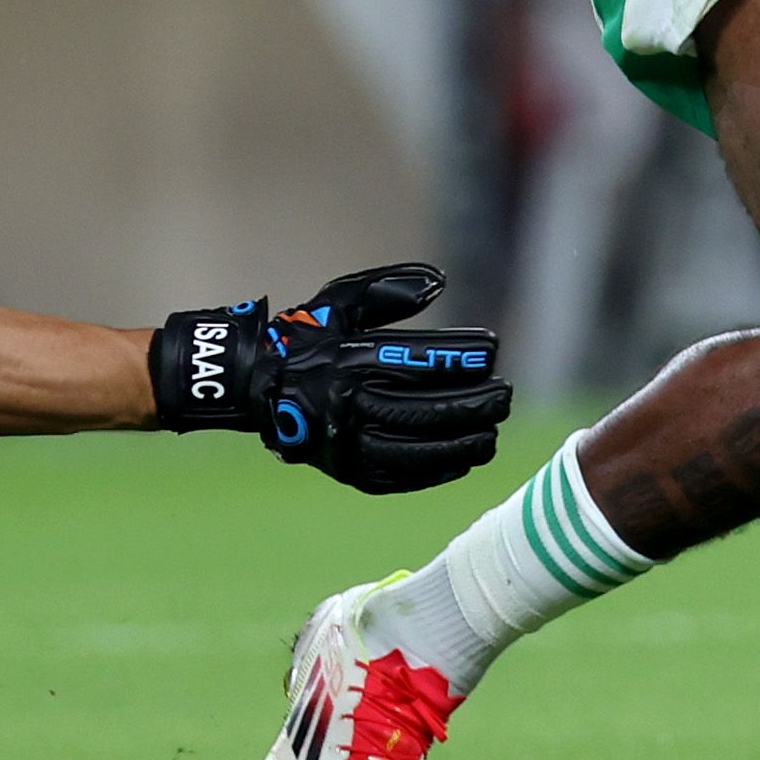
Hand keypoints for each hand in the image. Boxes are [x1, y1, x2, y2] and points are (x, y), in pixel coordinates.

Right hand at [148, 264, 510, 491]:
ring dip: (460, 445)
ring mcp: (346, 444)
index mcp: (348, 361)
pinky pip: (398, 477)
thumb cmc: (307, 335)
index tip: (492, 354)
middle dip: (471, 407)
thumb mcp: (342, 301)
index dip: (458, 360)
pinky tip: (462, 460)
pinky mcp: (346, 470)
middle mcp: (347, 406)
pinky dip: (434, 471)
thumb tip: (439, 282)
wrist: (254, 387)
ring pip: (414, 450)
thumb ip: (389, 289)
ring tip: (492, 437)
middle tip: (505, 398)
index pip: (415, 363)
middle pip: (421, 411)